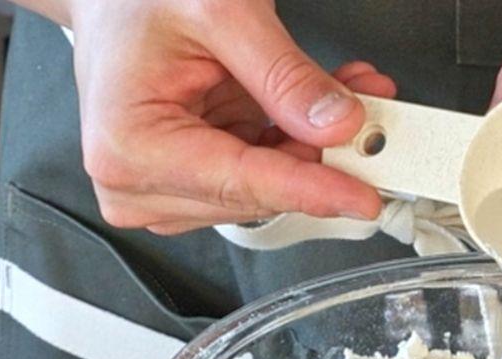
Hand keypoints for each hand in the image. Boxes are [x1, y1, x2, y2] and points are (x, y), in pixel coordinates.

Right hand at [67, 0, 395, 234]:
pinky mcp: (192, 183)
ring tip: (349, 95)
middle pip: (258, 193)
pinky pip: (263, 174)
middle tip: (373, 118)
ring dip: (315, 147)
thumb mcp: (221, 13)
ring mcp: (165, 189)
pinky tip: (324, 107)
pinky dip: (299, 143)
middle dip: (321, 157)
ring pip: (268, 188)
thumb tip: (337, 124)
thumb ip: (284, 74)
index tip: (364, 197)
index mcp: (129, 147)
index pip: (242, 184)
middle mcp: (138, 182)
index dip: (312, 190)